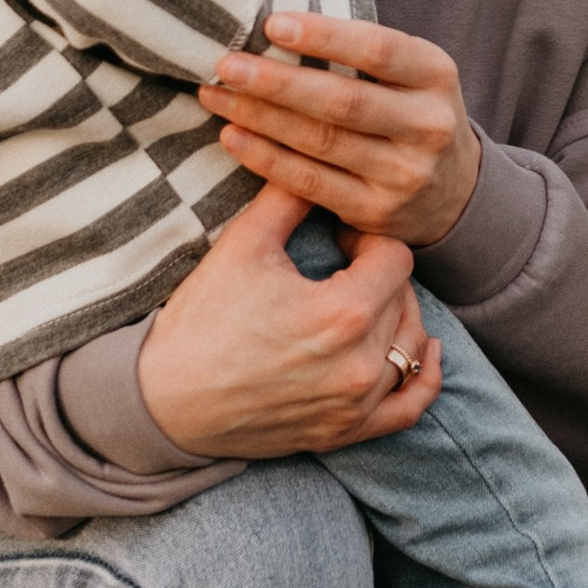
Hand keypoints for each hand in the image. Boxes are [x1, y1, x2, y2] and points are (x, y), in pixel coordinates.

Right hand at [137, 182, 438, 455]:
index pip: (395, 255)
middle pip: (404, 297)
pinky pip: (410, 407)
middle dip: (377, 274)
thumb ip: (291, 195)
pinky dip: (423, 376)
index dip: (367, 239)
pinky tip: (425, 350)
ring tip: (362, 298)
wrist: (163, 399)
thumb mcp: (244, 244)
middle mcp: (361, 364)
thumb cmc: (201, 320)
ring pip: (411, 344)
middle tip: (339, 266)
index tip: (336, 239)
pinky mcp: (346, 432)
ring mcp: (356, 404)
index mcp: (344, 313)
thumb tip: (316, 156)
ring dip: (395, 314)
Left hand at [200, 10, 482, 248]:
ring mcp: (405, 174)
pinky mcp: (377, 211)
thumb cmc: (410, 110)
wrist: (454, 191)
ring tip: (216, 96)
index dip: (324, 36)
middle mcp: (428, 125)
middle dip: (277, 83)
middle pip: (342, 101)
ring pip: (320, 142)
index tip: (271, 24)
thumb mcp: (412, 72)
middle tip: (226, 65)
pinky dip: (266, 158)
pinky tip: (233, 137)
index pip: (378, 50)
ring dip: (260, 118)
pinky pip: (310, 182)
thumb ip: (363, 50)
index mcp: (436, 74)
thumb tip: (277, 22)